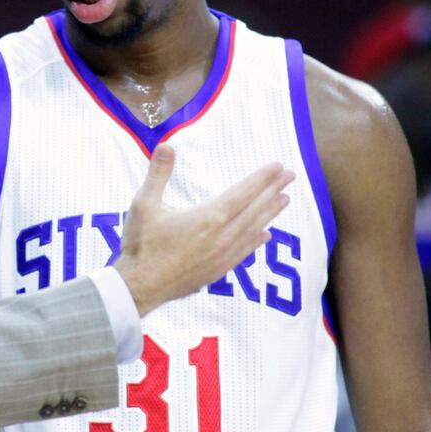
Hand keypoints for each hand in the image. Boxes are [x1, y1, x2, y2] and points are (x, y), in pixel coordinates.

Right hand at [113, 144, 293, 316]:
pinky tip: (266, 235)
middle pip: (255, 209)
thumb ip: (158, 173)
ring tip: (285, 199)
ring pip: (253, 229)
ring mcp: (222, 255)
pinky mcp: (217, 270)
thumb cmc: (140, 244)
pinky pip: (245, 251)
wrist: (139, 286)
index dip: (262, 178)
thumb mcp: (143, 204)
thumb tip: (166, 145)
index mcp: (208, 217)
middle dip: (273, 190)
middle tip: (291, 176)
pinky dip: (258, 240)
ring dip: (270, 213)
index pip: (243, 193)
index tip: (278, 167)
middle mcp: (222, 236)